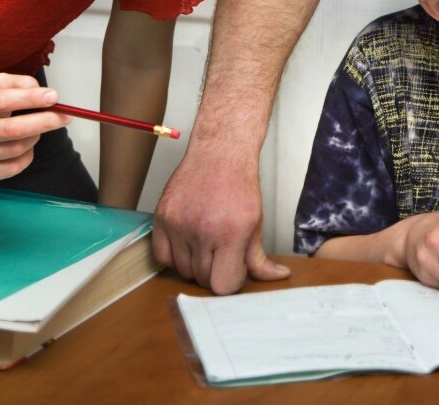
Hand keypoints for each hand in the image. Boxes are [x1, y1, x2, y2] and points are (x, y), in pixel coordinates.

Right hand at [0, 74, 69, 184]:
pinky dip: (27, 155)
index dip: (29, 99)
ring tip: (36, 129)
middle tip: (66, 116)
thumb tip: (43, 94)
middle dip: (44, 121)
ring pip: (15, 149)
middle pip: (11, 130)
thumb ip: (19, 83)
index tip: (54, 96)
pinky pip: (13, 167)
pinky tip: (24, 146)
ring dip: (35, 137)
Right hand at [153, 147, 288, 293]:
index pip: (223, 285)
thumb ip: (259, 257)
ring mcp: (179, 225)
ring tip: (206, 244)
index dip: (231, 281)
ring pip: (183, 271)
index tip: (234, 270)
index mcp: (231, 233)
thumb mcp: (256, 222)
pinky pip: (162, 257)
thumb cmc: (240, 185)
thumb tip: (276, 277)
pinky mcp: (162, 218)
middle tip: (222, 253)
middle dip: (215, 272)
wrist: (219, 154)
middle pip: (203, 279)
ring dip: (195, 265)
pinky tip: (187, 244)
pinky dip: (173, 257)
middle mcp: (202, 231)